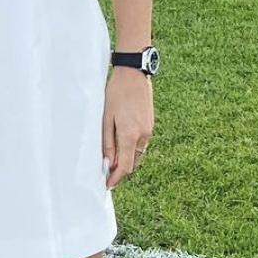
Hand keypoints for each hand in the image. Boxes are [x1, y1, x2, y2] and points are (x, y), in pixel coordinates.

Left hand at [102, 67, 154, 188]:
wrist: (133, 73)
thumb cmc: (116, 93)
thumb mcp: (106, 119)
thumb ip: (108, 143)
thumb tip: (108, 163)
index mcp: (130, 135)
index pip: (125, 167)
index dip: (116, 178)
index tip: (107, 184)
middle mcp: (143, 135)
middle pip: (133, 163)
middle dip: (121, 170)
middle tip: (106, 170)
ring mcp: (149, 129)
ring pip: (138, 154)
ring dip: (127, 159)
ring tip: (112, 156)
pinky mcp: (150, 123)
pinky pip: (142, 143)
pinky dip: (132, 148)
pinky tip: (122, 141)